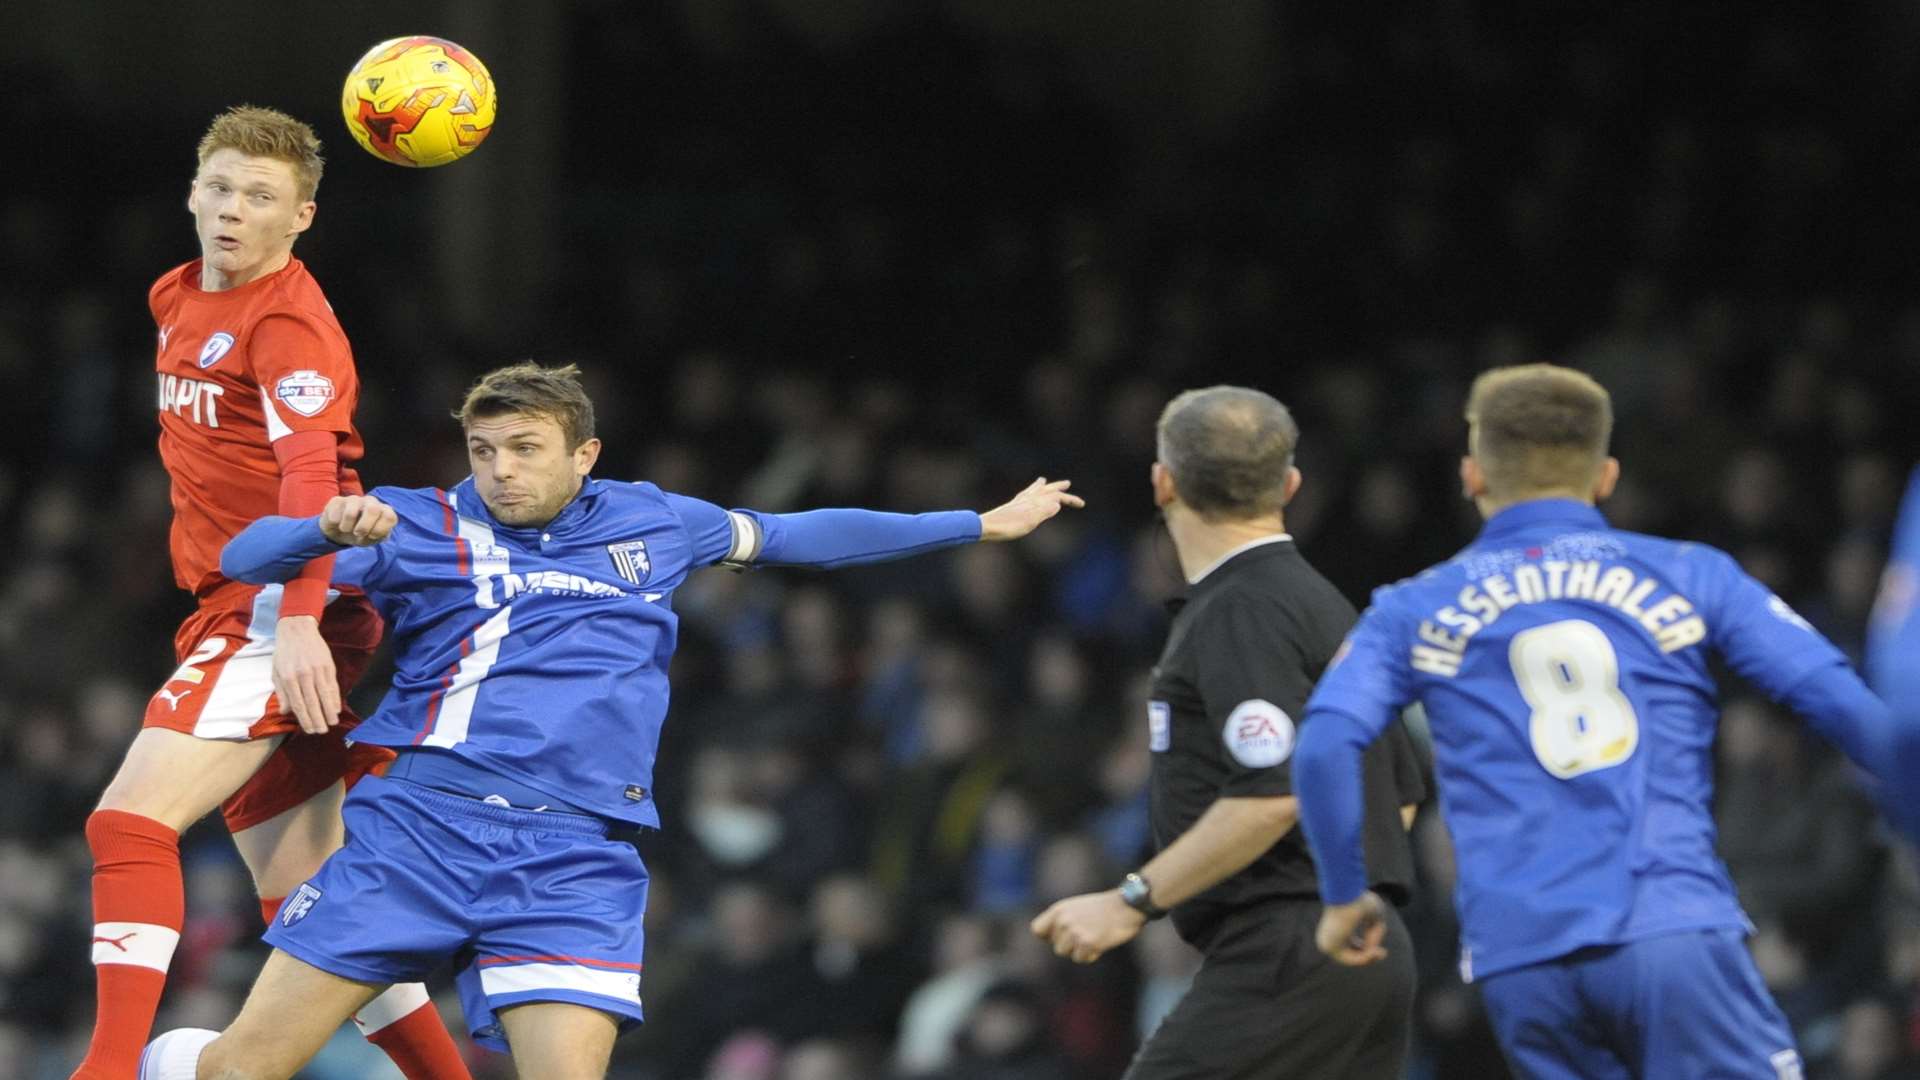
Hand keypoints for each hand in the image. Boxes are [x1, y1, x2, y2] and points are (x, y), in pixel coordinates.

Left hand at [273, 615, 340, 734]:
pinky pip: (332, 685)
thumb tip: (285, 711)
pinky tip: (336, 707)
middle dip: (318, 719)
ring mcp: (318, 670)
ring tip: (332, 723)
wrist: (297, 629)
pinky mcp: (328, 665)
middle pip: (313, 703)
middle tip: (321, 731)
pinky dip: (335, 698)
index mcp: (288, 678)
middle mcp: (304, 675)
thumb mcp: (276, 672)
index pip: (298, 704)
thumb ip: (281, 692)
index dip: (305, 719)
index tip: (310, 730)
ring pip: (325, 696)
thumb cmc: (284, 652)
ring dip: (329, 712)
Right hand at [318, 495, 396, 546]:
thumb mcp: (372, 539)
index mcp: (384, 511)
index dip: (380, 529)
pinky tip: (337, 523)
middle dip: (364, 527)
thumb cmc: (361, 535)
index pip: (390, 517)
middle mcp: (371, 502)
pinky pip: (335, 515)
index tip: (372, 536)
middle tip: (358, 534)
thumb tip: (378, 532)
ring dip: (347, 528)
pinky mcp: (337, 500)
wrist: (340, 532)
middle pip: (373, 509)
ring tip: (346, 530)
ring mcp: (354, 499)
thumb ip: (379, 535)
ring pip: (351, 513)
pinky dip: (335, 525)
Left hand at [979, 477, 1084, 540]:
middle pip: (1045, 490)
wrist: (986, 527)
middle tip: (1067, 483)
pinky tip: (1024, 496)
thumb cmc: (1008, 527)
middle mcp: (1026, 499)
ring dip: (1042, 486)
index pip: (1056, 497)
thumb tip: (1058, 503)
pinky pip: (1023, 495)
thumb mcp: (1029, 521)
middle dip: (1057, 488)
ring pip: (1032, 490)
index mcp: (1034, 502)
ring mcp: (1017, 502)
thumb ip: (1043, 512)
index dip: (1070, 499)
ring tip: (1044, 481)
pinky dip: (1028, 492)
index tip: (1082, 504)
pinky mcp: (1010, 507)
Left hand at [1029, 890, 1145, 964]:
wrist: (1126, 906)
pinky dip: (1091, 955)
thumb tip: (1051, 939)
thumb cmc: (1103, 908)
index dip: (1049, 937)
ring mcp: (1075, 932)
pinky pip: (1081, 959)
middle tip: (1087, 933)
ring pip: (1067, 954)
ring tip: (1094, 936)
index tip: (1062, 936)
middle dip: (1070, 945)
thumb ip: (1061, 920)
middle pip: (1056, 947)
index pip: (1037, 930)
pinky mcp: (1087, 943)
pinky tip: (1101, 942)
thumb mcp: (1076, 907)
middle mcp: (1063, 921)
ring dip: (1080, 950)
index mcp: (1058, 910)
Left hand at [1315, 891, 1389, 965]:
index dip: (1368, 949)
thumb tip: (1373, 949)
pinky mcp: (1329, 946)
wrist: (1346, 894)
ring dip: (1369, 957)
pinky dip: (1364, 957)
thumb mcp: (1375, 914)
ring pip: (1352, 958)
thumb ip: (1376, 932)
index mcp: (1336, 927)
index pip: (1352, 945)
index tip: (1383, 951)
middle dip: (1369, 957)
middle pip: (1351, 955)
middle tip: (1383, 953)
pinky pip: (1350, 959)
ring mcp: (1328, 942)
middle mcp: (1330, 936)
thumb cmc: (1359, 899)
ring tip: (1379, 951)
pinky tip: (1373, 951)